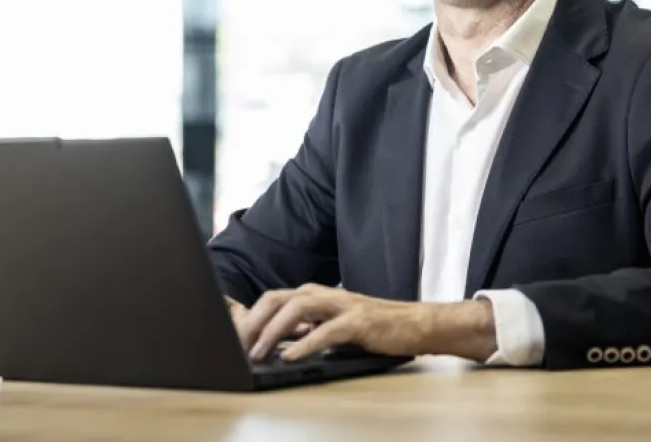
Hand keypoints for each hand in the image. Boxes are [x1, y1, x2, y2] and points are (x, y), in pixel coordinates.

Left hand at [237, 284, 496, 362]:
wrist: (417, 324)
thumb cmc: (375, 327)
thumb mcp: (334, 325)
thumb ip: (308, 329)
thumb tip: (276, 344)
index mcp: (317, 295)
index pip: (273, 299)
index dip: (250, 317)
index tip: (233, 338)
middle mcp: (325, 295)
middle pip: (277, 298)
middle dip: (253, 321)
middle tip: (237, 346)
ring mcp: (343, 305)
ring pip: (297, 308)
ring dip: (273, 331)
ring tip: (257, 351)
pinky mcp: (359, 321)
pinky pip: (326, 330)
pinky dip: (305, 343)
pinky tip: (290, 356)